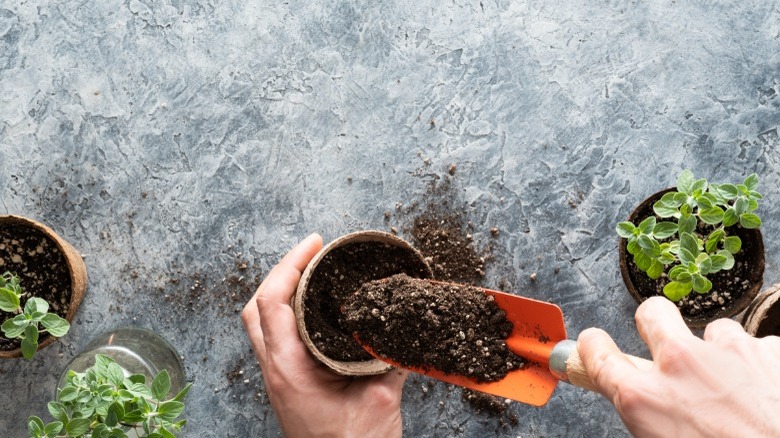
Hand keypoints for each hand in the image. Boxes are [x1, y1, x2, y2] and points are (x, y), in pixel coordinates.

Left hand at [241, 233, 408, 437]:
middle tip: (312, 252)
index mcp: (289, 369)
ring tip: (312, 272)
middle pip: (257, 306)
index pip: (272, 302)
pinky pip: (277, 337)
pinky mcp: (288, 384)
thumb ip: (391, 359)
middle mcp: (276, 370)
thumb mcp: (381, 399)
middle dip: (281, 270)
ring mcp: (278, 378)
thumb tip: (405, 325)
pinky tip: (316, 308)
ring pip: (262, 322)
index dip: (290, 264)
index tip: (315, 243)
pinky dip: (289, 313)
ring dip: (281, 291)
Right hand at [577, 296, 779, 436]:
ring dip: (718, 353)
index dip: (593, 347)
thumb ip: (647, 415)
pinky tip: (764, 392)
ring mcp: (727, 352)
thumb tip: (645, 405)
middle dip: (655, 324)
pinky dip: (758, 366)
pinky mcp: (769, 350)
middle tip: (666, 349)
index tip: (596, 345)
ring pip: (713, 330)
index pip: (598, 354)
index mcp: (644, 398)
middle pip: (651, 312)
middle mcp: (680, 365)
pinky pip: (756, 346)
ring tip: (733, 387)